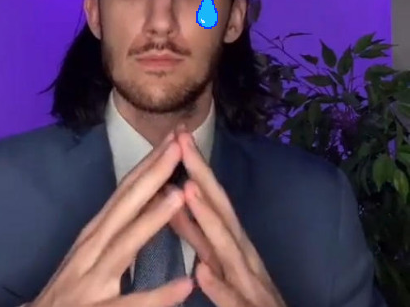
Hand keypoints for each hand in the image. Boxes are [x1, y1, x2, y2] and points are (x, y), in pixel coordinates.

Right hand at [31, 131, 193, 306]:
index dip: (149, 162)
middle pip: (125, 205)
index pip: (126, 190)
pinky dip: (157, 295)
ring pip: (125, 245)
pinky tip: (184, 286)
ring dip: (152, 219)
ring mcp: (92, 281)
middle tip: (178, 146)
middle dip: (153, 174)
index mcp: (96, 232)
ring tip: (179, 196)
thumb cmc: (70, 290)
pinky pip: (131, 305)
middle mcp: (93, 249)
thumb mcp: (92, 252)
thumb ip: (120, 226)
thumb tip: (154, 193)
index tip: (174, 137)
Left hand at [175, 131, 286, 306]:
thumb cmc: (248, 297)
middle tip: (182, 141)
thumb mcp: (220, 258)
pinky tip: (201, 272)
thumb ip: (197, 233)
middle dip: (201, 175)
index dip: (195, 166)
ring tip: (188, 191)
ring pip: (227, 249)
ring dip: (209, 220)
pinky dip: (218, 285)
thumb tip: (174, 201)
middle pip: (222, 210)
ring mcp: (250, 283)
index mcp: (231, 242)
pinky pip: (233, 300)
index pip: (212, 197)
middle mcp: (243, 255)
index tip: (177, 135)